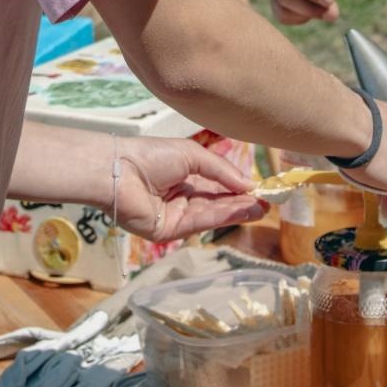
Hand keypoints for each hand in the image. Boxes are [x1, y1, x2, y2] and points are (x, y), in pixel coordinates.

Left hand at [113, 136, 265, 241]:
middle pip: (216, 203)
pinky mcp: (170, 231)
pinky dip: (221, 217)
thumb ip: (221, 170)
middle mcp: (181, 197)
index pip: (216, 186)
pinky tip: (241, 210)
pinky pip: (200, 222)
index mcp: (184, 176)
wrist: (120, 169)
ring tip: (260, 208)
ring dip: (236, 212)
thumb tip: (249, 184)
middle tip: (266, 204)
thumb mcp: (192, 155)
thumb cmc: (152, 154)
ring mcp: (176, 215)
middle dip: (241, 203)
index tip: (260, 190)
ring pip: (211, 214)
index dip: (237, 188)